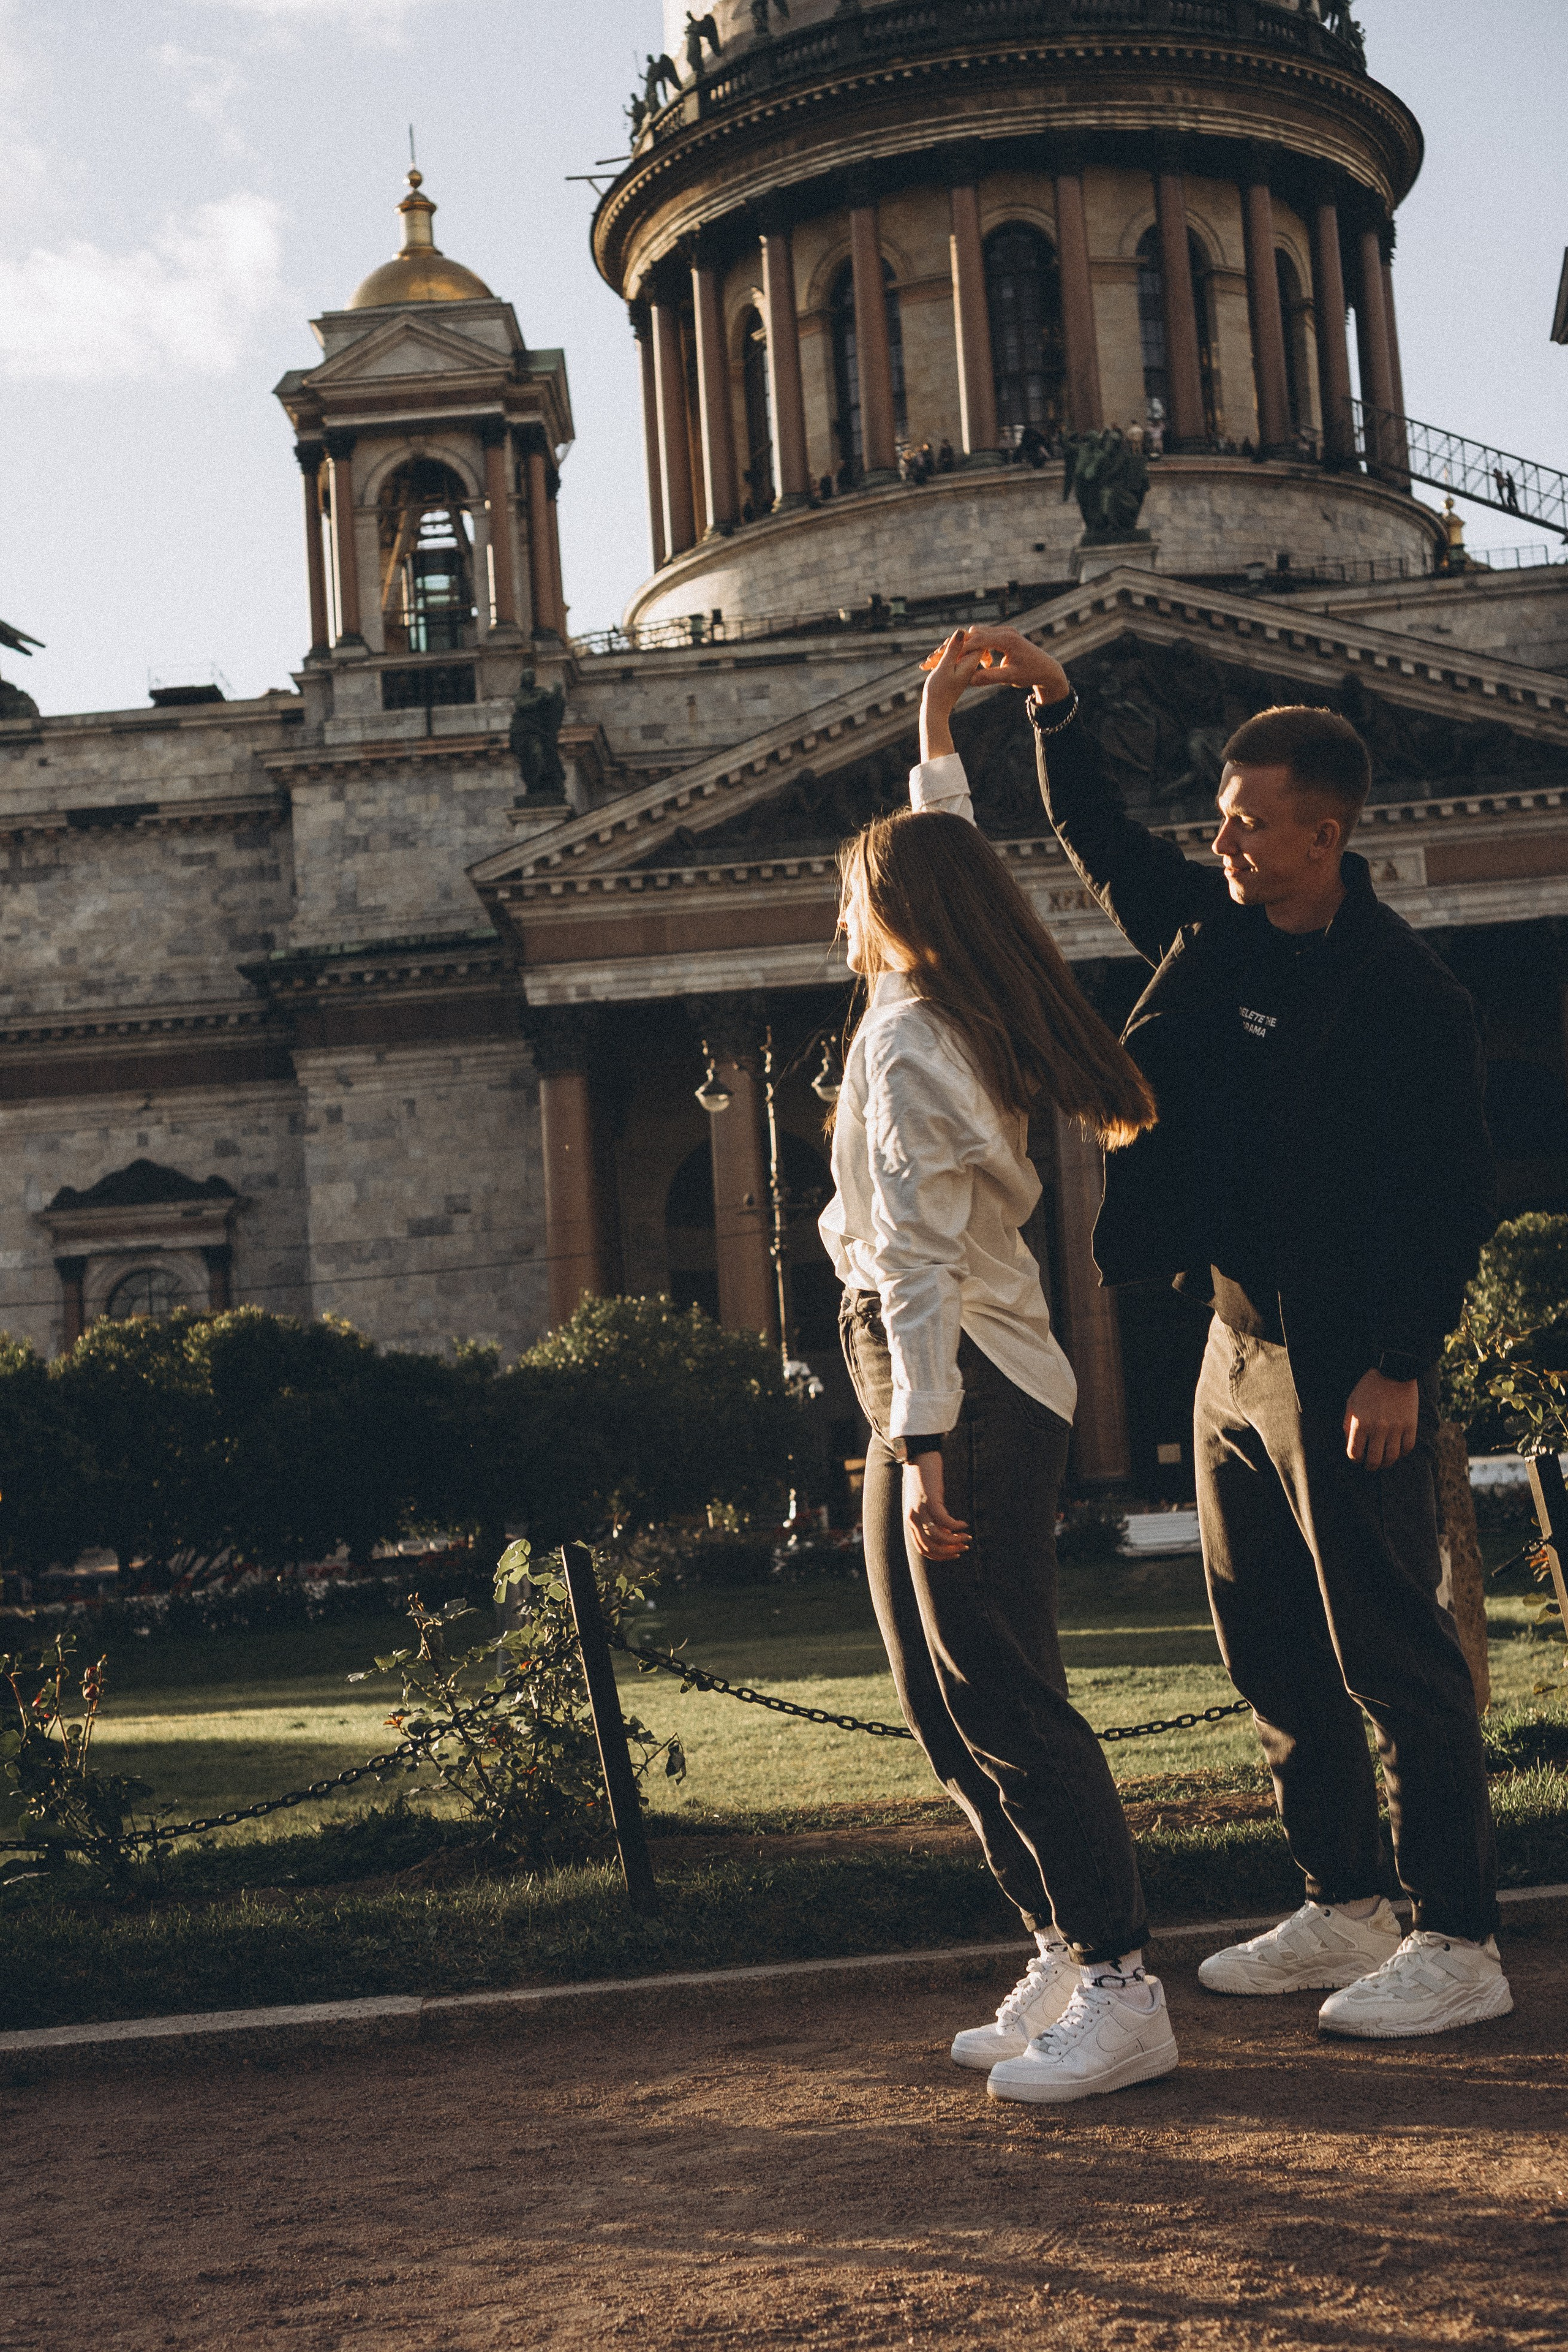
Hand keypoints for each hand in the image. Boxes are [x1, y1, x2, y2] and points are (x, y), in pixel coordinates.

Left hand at [902, 1449, 969, 1561]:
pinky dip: (956, 1526)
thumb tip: (946, 1534)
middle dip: (948, 1552)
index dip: (939, 1555)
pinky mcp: (930, 1501)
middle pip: (930, 1547)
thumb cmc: (924, 1481)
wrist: (918, 1458)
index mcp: (911, 1522)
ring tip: (966, 1537)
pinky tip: (964, 1524)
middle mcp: (913, 1519)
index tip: (954, 1553)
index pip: (923, 1549)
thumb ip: (931, 1520)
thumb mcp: (925, 1504)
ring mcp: (920, 1510)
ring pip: (938, 1536)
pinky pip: (945, 1521)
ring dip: (955, 1540)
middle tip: (963, 1547)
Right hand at [917, 629, 984, 760]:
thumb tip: (962, 630)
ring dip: (941, 653)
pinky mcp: (956, 671)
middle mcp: (970, 664)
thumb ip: (953, 649)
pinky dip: (940, 659)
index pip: (975, 640)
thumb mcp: (944, 667)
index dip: (961, 638)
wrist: (935, 711)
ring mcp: (963, 668)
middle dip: (947, 646)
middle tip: (933, 658)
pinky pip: (951, 658)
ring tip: (928, 664)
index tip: (945, 648)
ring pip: (955, 650)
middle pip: (964, 643)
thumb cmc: (938, 691)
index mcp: (971, 663)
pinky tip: (928, 666)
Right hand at [954, 625, 1069, 700]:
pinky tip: (979, 661)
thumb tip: (969, 680)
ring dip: (970, 646)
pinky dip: (977, 646)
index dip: (962, 649)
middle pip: (975, 633)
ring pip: (979, 633)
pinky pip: (985, 636)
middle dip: (963, 646)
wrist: (1047, 670)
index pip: (978, 640)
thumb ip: (990, 677)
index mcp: (1006, 639)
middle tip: (953, 660)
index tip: (949, 659)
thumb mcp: (1010, 678)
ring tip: (967, 662)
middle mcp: (1005, 631)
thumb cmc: (1031, 674)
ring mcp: (1005, 631)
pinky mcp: (1004, 635)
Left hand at [1343, 1370, 1419, 1469]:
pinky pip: (1407, 1447)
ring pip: (1391, 1457)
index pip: (1355, 1453)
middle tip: (1370, 1466)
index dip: (1355, 1458)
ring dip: (1386, 1463)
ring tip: (1384, 1462)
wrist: (1393, 1372)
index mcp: (1360, 1423)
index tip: (1357, 1457)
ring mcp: (1396, 1428)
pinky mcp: (1410, 1425)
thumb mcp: (1351, 1403)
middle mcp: (1377, 1428)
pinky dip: (1402, 1453)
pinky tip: (1397, 1451)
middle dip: (1370, 1466)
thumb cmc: (1368, 1388)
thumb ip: (1348, 1424)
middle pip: (1374, 1460)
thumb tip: (1350, 1443)